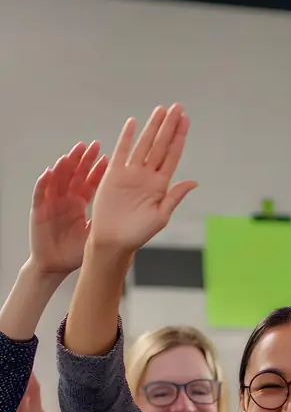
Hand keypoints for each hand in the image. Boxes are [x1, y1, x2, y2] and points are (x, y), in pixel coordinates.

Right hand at [29, 142, 107, 275]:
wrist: (55, 266)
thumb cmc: (74, 253)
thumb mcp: (94, 234)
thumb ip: (106, 220)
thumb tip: (129, 211)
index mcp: (80, 204)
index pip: (90, 182)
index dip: (97, 170)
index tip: (106, 157)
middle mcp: (66, 200)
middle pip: (75, 175)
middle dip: (83, 160)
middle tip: (92, 145)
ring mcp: (52, 203)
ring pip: (58, 180)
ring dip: (64, 166)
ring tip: (72, 154)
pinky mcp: (39, 211)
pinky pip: (40, 194)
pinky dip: (43, 183)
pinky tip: (49, 172)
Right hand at [88, 104, 196, 253]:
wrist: (113, 240)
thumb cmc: (138, 233)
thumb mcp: (161, 216)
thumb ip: (175, 197)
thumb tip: (193, 182)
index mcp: (160, 185)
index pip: (172, 155)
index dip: (179, 137)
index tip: (186, 120)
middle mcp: (147, 175)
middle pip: (160, 145)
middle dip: (169, 126)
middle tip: (177, 107)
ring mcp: (131, 173)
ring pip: (144, 145)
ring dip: (152, 127)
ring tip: (161, 110)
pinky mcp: (114, 174)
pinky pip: (121, 152)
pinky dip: (126, 138)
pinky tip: (133, 123)